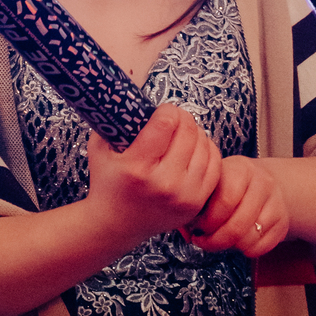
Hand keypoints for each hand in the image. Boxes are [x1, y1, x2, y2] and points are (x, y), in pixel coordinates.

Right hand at [86, 105, 221, 252]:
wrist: (114, 225)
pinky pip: (215, 166)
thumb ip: (114, 119)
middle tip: (173, 120)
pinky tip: (194, 150)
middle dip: (182, 119)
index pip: (167, 122)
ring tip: (183, 135)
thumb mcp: (100, 147)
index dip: (167, 110)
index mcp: (137, 167)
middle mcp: (163, 183)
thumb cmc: (106, 181)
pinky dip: (207, 152)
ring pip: (206, 146)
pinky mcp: (195, 204)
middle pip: (189, 131)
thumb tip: (129, 90)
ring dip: (196, 134)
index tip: (160, 112)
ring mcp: (183, 196)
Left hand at [187, 156, 289, 257]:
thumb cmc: (227, 186)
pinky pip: (262, 247)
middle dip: (216, 241)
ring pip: (250, 238)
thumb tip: (188, 232)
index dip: (208, 221)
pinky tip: (237, 242)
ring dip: (231, 246)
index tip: (197, 227)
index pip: (226, 201)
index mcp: (240, 169)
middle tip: (203, 241)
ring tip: (220, 240)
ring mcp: (276, 202)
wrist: (261, 183)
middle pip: (238, 225)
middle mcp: (263, 183)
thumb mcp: (212, 184)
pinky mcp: (283, 221)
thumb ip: (198, 203)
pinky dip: (246, 251)